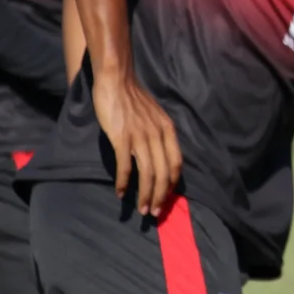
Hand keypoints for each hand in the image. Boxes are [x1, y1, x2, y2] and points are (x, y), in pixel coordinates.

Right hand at [93, 72, 181, 217]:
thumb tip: (161, 157)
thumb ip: (160, 134)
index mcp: (168, 130)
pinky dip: (124, 182)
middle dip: (159, 196)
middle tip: (154, 213)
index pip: (176, 163)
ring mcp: (140, 136)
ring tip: (141, 209)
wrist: (116, 81)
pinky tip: (121, 193)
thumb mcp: (156, 116)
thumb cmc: (134, 99)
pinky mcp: (121, 138)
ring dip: (144, 195)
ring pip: (147, 173)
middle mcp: (157, 134)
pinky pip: (125, 166)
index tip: (166, 198)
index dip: (172, 184)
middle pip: (163, 173)